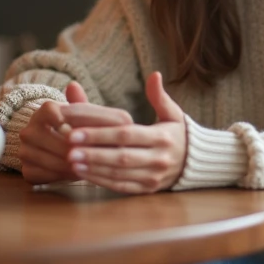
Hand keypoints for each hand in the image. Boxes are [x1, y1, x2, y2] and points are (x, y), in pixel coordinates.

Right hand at [18, 81, 131, 185]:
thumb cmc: (77, 125)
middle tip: (99, 153)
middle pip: (52, 140)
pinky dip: (64, 176)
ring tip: (94, 165)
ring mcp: (25, 152)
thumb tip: (73, 85)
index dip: (64, 118)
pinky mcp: (27, 171)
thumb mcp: (83, 114)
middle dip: (77, 148)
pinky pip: (46, 176)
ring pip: (51, 160)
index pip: (50, 111)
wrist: (57, 142)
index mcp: (42, 112)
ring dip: (73, 164)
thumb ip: (83, 105)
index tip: (79, 127)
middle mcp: (28, 131)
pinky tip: (79, 174)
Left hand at [62, 71, 187, 193]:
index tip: (75, 131)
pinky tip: (83, 173)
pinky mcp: (147, 189)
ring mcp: (153, 177)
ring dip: (93, 168)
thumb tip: (154, 74)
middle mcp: (158, 159)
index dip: (100, 134)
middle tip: (68, 148)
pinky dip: (101, 181)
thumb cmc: (177, 133)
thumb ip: (159, 96)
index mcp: (162, 137)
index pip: (127, 135)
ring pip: (119, 173)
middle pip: (121, 156)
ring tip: (70, 160)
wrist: (195, 163)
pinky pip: (121, 186)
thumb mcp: (173, 113)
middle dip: (93, 153)